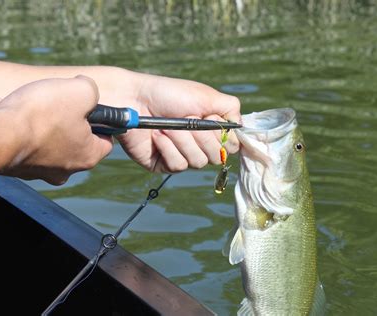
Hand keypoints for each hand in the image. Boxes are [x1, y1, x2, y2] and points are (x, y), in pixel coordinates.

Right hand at [0, 76, 112, 184]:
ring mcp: (41, 171)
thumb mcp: (79, 91)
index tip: (90, 107)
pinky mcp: (19, 167)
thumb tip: (88, 89)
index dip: (101, 121)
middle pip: (77, 141)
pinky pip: (27, 145)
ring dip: (45, 126)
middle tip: (60, 105)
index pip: (106, 140)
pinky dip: (23, 131)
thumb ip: (92, 90)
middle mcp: (67, 170)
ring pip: (51, 143)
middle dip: (70, 121)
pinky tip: (17, 118)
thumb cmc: (40, 115)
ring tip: (36, 109)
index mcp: (88, 157)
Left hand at [111, 74, 240, 172]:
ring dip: (183, 140)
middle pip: (216, 156)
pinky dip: (169, 148)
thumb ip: (231, 108)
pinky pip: (178, 165)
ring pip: (198, 161)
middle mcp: (199, 144)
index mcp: (211, 129)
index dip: (224, 136)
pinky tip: (158, 136)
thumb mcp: (206, 95)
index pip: (231, 146)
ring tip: (168, 125)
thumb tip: (242, 128)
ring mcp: (183, 155)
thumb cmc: (169, 94)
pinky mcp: (165, 164)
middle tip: (187, 118)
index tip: (211, 119)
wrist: (134, 99)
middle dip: (202, 136)